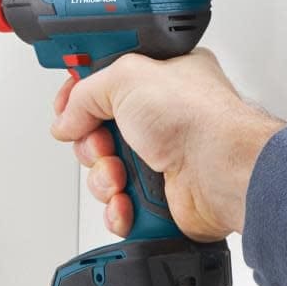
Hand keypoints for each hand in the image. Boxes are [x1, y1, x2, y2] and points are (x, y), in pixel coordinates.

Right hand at [50, 48, 285, 239]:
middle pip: (97, 132)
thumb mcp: (127, 77)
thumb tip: (67, 117)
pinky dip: (118, 208)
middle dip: (91, 144)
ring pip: (104, 173)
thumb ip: (85, 92)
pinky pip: (118, 205)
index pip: (105, 84)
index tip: (68, 104)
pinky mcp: (157, 197)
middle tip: (104, 144)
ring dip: (103, 178)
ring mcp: (158, 159)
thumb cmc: (197, 118)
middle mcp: (160, 119)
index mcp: (159, 80)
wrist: (220, 171)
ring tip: (121, 176)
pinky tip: (128, 202)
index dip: (81, 95)